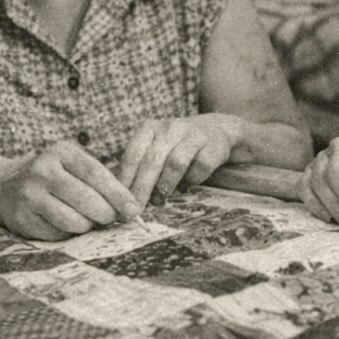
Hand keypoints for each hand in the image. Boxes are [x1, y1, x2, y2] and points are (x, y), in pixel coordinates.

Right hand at [0, 139, 140, 240]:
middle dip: (106, 213)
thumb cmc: (54, 177)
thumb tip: (132, 207)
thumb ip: (101, 180)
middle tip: (111, 218)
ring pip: (73, 220)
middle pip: (86, 198)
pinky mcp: (21, 218)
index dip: (118, 193)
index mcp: (61, 152)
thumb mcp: (74, 166)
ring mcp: (29, 194)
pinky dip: (68, 233)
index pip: (96, 173)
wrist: (5, 187)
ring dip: (87, 225)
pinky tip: (65, 224)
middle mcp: (42, 170)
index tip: (134, 209)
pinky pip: (58, 233)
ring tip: (88, 220)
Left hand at [116, 114, 242, 206]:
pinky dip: (191, 180)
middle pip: (152, 160)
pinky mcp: (213, 145)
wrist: (218, 130)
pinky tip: (186, 188)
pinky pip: (199, 167)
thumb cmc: (178, 145)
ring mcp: (193, 135)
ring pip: (175, 163)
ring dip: (165, 186)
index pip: (133, 154)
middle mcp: (170, 128)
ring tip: (159, 201)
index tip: (120, 202)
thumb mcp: (157, 148)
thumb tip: (122, 198)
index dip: (126, 179)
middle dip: (142, 188)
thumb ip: (140, 168)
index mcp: (150, 128)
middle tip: (135, 210)